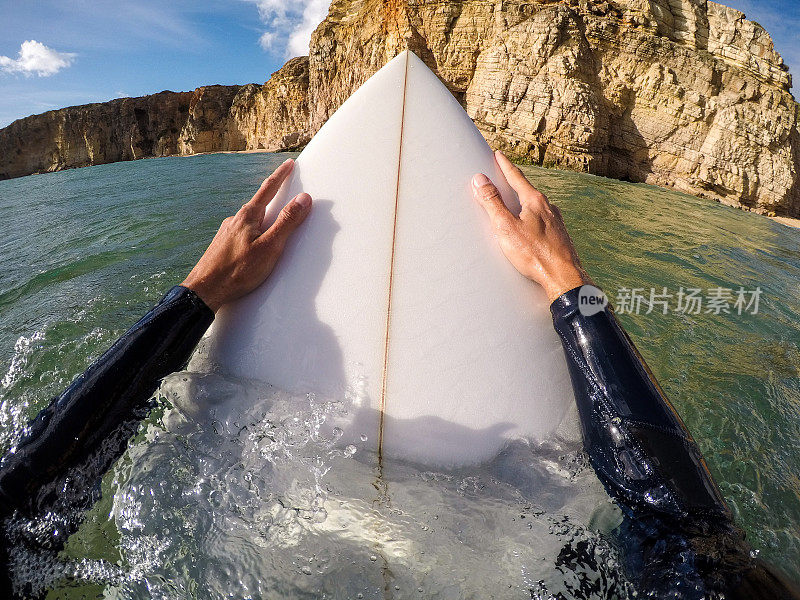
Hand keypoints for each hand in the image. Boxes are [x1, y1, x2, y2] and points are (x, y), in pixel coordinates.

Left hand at [182, 158, 310, 311]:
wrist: (205, 290)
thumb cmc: (238, 271)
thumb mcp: (270, 247)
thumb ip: (287, 222)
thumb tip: (303, 199)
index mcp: (248, 217)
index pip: (268, 189)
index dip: (281, 175)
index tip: (289, 164)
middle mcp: (236, 220)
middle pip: (259, 203)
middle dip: (273, 196)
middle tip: (284, 187)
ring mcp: (228, 232)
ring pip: (251, 220)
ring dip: (264, 217)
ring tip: (274, 223)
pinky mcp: (224, 246)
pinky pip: (244, 233)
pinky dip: (255, 232)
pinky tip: (256, 244)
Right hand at [472, 151, 589, 302]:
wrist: (563, 277)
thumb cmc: (534, 253)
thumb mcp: (506, 227)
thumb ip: (492, 203)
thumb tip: (480, 179)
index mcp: (535, 201)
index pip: (516, 177)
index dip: (505, 166)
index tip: (498, 154)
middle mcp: (548, 208)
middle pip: (527, 191)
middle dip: (514, 184)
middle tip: (503, 177)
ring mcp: (556, 222)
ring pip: (536, 207)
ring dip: (523, 203)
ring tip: (514, 204)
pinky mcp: (558, 237)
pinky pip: (541, 221)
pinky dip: (530, 219)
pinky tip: (528, 228)